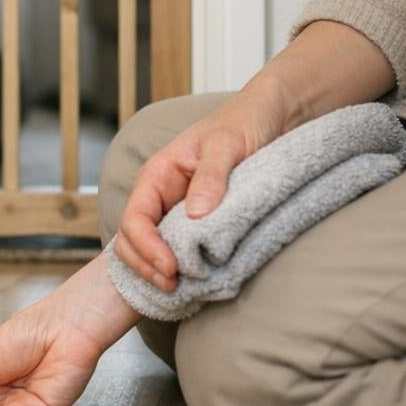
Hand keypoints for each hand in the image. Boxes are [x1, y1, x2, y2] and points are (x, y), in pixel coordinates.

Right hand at [114, 87, 289, 292]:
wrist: (273, 116)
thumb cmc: (244, 121)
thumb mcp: (227, 143)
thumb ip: (210, 176)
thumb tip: (195, 216)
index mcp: (158, 175)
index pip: (134, 219)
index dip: (145, 248)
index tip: (170, 269)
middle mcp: (162, 196)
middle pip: (131, 240)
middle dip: (145, 267)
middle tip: (173, 287)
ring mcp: (178, 212)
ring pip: (150, 249)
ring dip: (157, 272)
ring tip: (181, 289)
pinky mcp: (199, 224)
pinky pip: (179, 250)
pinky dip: (180, 269)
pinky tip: (196, 281)